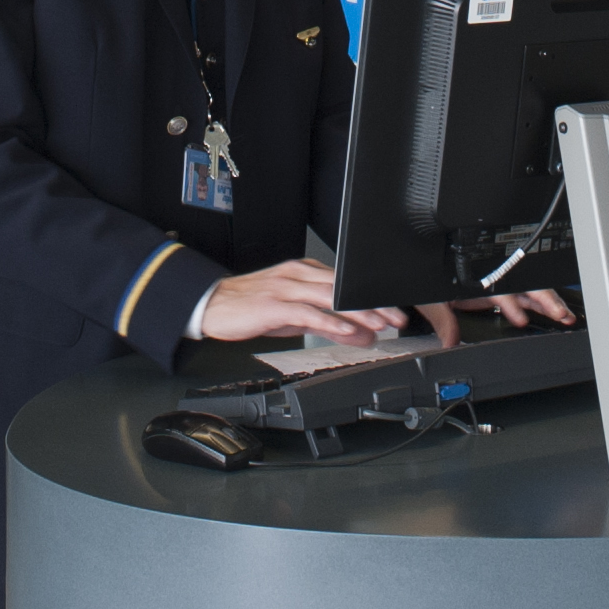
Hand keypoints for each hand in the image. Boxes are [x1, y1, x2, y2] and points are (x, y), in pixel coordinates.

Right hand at [190, 258, 404, 348]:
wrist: (211, 305)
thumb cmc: (250, 308)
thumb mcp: (293, 317)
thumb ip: (326, 324)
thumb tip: (358, 334)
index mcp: (303, 273)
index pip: (346, 284)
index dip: (371, 299)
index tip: (394, 312)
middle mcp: (297, 276)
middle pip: (344, 288)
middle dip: (373, 304)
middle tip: (397, 318)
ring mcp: (285, 288)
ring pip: (330, 297)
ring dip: (358, 312)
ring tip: (380, 324)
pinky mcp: (274, 305)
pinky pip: (307, 312)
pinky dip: (329, 321)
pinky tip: (346, 330)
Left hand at [420, 288, 572, 347]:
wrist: (424, 273)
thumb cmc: (428, 281)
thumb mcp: (432, 299)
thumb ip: (443, 319)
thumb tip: (449, 342)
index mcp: (476, 278)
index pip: (500, 289)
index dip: (512, 303)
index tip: (521, 318)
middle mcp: (491, 280)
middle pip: (523, 287)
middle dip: (544, 299)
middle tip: (559, 313)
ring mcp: (497, 286)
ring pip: (529, 291)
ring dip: (548, 303)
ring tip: (565, 316)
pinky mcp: (498, 294)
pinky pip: (524, 298)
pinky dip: (540, 306)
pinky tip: (554, 314)